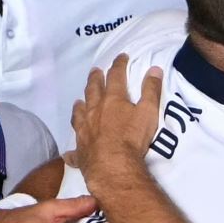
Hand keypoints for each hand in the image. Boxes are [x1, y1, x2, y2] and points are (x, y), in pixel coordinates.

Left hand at [69, 55, 160, 192]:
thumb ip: (151, 91)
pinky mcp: (80, 149)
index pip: (116, 77)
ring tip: (79, 101)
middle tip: (95, 71)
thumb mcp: (148, 112)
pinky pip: (74, 148)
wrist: (113, 165)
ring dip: (80, 105)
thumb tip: (154, 69)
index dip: (119, 65)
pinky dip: (72, 149)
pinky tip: (69, 152)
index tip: (121, 57)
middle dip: (95, 79)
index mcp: (112, 100)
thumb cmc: (132, 137)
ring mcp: (84, 129)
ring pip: (79, 113)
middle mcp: (94, 111)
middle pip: (93, 90)